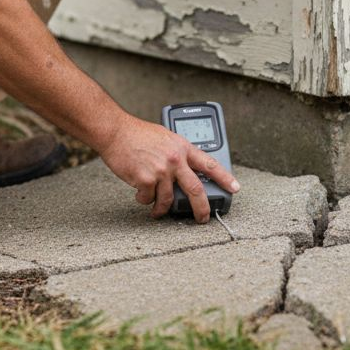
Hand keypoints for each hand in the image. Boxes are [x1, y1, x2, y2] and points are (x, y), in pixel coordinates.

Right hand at [97, 116, 240, 222]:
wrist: (115, 131)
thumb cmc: (136, 133)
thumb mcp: (164, 137)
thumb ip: (176, 153)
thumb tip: (182, 170)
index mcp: (182, 147)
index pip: (210, 164)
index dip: (225, 178)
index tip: (235, 188)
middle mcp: (175, 159)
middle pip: (196, 190)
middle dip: (201, 208)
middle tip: (203, 218)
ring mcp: (162, 170)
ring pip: (168, 199)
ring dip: (162, 209)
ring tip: (157, 210)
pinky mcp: (146, 180)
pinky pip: (149, 199)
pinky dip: (144, 200)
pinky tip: (139, 194)